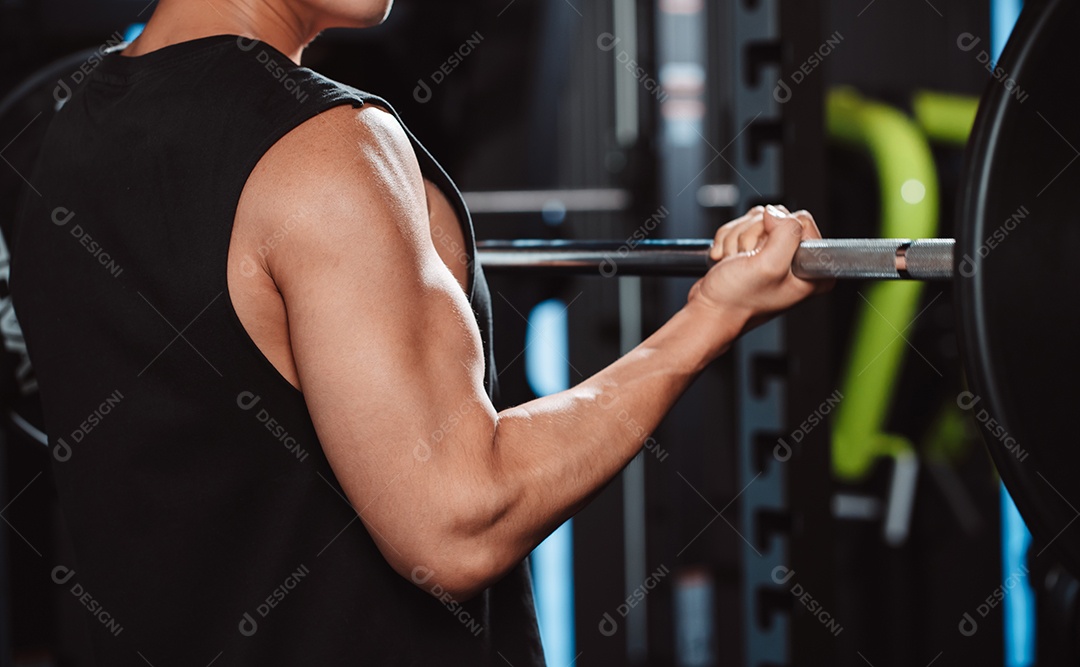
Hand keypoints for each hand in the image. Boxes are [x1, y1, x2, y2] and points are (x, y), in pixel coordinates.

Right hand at [687, 205, 830, 327]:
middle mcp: (798, 263)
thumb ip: (786, 233)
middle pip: (778, 218)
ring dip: (737, 239)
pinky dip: (729, 240)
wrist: (709, 311)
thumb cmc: (736, 301)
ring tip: (736, 262)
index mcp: (813, 271)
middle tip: (747, 259)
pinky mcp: (757, 252)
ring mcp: (776, 256)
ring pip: (758, 220)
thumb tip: (776, 213)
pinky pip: (743, 227)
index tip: (765, 253)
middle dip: (752, 235)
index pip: (802, 222)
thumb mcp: (769, 265)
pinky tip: (729, 260)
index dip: (777, 232)